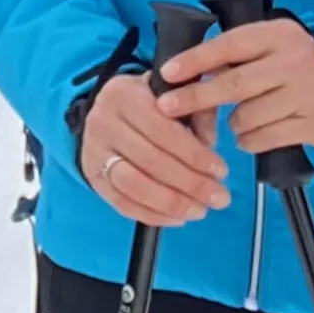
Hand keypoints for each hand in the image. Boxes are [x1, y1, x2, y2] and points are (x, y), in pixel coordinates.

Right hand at [78, 70, 229, 226]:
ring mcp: (94, 151)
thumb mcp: (174, 94)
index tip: (222, 172)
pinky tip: (178, 218)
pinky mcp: (92, 176)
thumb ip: (198, 113)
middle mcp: (103, 122)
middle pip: (150, 160)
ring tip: (200, 210)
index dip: (195, 155)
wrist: (107, 108)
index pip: (164, 131)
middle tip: (220, 198)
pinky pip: (121, 203)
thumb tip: (211, 145)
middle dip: (190, 184)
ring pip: (134, 184)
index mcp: (125, 95)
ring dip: (171, 203)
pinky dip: (152, 215)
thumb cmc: (149, 101)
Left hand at [166, 16, 313, 157]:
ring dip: (232, 122)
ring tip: (238, 117)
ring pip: (247, 116)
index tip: (167, 73)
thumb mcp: (266, 47)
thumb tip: (180, 74)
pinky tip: (252, 133)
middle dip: (197, 97)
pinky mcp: (313, 124)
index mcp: (278, 35)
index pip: (229, 45)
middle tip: (169, 108)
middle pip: (235, 84)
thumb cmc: (288, 67)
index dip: (196, 60)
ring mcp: (306, 94)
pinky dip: (248, 140)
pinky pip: (264, 138)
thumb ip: (231, 56)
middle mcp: (294, 61)